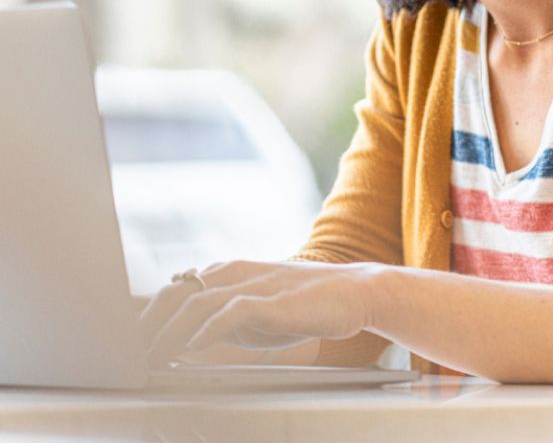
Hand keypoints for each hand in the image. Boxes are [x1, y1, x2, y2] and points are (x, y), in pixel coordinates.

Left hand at [139, 259, 379, 367]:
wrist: (350, 293)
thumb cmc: (299, 308)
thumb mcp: (251, 315)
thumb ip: (219, 321)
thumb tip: (182, 342)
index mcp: (224, 274)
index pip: (174, 291)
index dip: (145, 317)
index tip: (123, 345)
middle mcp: (232, 272)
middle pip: (175, 292)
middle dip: (146, 325)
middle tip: (126, 356)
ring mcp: (252, 283)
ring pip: (197, 301)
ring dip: (168, 332)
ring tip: (150, 359)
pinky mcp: (273, 298)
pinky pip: (233, 310)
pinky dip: (209, 328)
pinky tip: (195, 346)